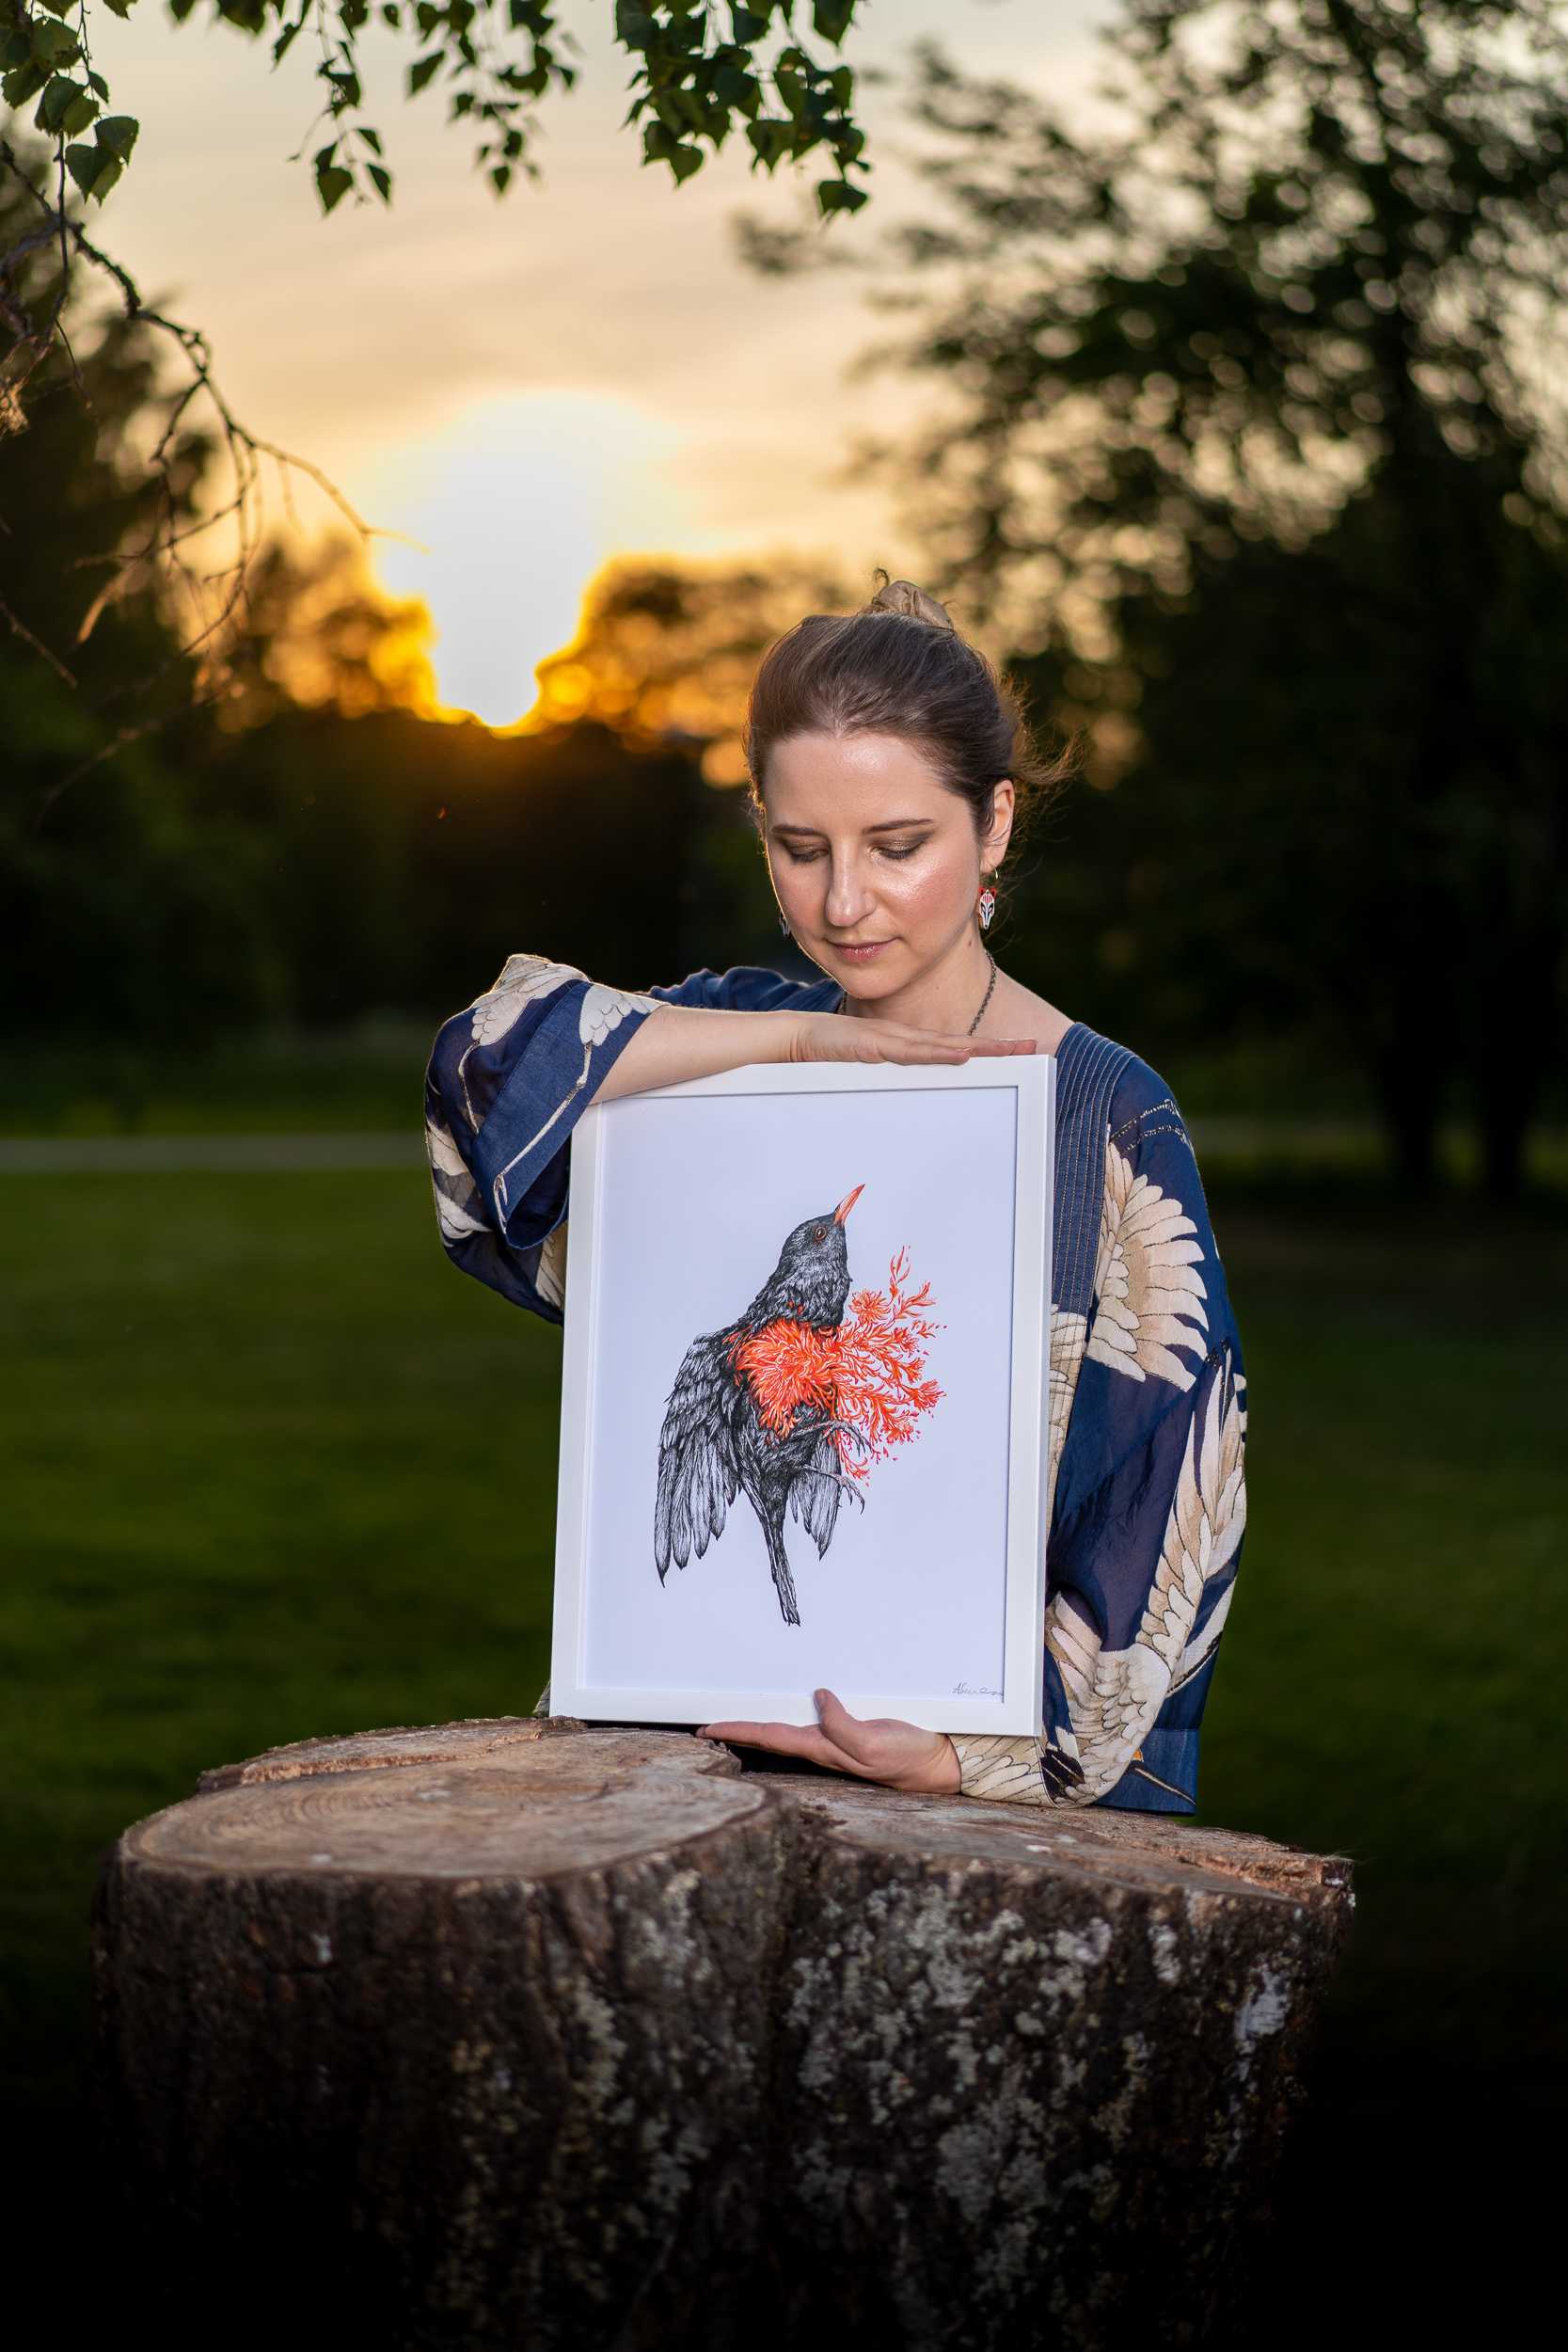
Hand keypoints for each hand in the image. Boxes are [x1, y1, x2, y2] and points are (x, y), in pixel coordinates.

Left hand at [696, 1686, 961, 1795]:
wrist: (939, 1764)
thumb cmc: (907, 1757)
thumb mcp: (872, 1744)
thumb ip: (842, 1725)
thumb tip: (818, 1697)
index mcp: (822, 1750)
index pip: (767, 1737)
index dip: (735, 1731)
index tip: (705, 1728)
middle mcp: (823, 1747)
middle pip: (769, 1736)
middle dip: (738, 1731)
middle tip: (706, 1726)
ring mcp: (836, 1741)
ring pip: (787, 1730)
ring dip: (760, 1725)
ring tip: (735, 1717)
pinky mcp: (852, 1732)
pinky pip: (812, 1720)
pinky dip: (792, 1713)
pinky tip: (791, 1707)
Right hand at [787, 1011, 1037, 1066]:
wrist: (788, 1042)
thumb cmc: (824, 1061)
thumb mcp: (865, 1077)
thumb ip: (886, 1087)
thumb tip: (905, 1108)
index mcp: (905, 1049)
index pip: (952, 1050)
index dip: (985, 1051)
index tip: (1016, 1053)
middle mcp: (904, 1041)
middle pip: (960, 1044)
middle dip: (998, 1046)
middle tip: (1034, 1047)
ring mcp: (891, 1041)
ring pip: (944, 1045)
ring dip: (980, 1048)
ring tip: (1012, 1050)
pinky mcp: (873, 1046)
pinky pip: (912, 1051)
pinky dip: (939, 1052)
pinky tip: (963, 1054)